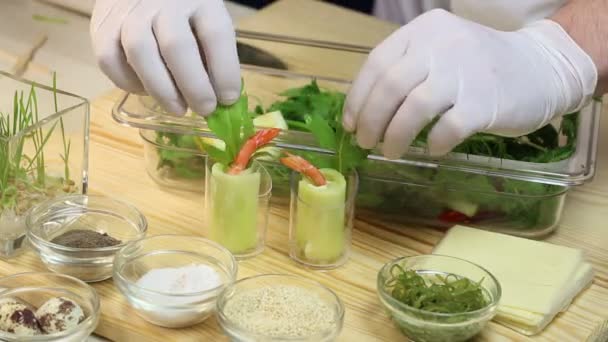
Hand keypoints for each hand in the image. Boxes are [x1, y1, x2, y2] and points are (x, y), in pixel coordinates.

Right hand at [90, 0, 240, 115]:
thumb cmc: (183, 12)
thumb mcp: (206, 22)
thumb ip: (213, 55)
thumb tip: (220, 98)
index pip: (215, 34)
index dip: (224, 71)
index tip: (228, 99)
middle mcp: (164, 2)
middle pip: (177, 46)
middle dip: (194, 86)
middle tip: (205, 109)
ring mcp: (130, 12)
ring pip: (140, 53)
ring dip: (162, 90)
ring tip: (178, 108)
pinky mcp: (102, 25)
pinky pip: (110, 59)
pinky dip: (128, 82)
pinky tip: (146, 90)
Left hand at [343, 9, 595, 157]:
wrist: (541, 68)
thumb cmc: (479, 65)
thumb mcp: (440, 51)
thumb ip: (407, 69)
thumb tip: (365, 110)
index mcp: (424, 31)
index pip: (376, 63)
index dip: (357, 98)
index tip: (351, 124)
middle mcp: (441, 46)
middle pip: (389, 87)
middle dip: (370, 122)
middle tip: (366, 143)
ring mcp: (465, 73)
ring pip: (412, 110)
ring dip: (394, 138)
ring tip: (390, 152)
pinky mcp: (485, 102)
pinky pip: (446, 129)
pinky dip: (432, 144)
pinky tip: (432, 149)